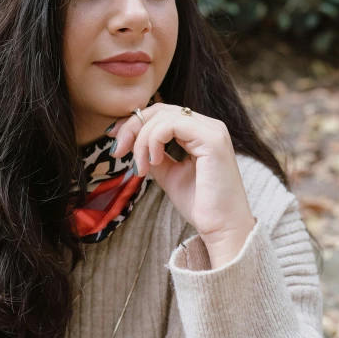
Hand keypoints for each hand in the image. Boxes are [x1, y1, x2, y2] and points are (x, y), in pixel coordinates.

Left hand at [107, 103, 255, 267]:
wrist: (221, 228)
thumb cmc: (201, 206)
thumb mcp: (169, 174)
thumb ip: (155, 155)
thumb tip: (133, 144)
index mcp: (200, 132)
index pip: (162, 114)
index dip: (135, 124)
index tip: (117, 143)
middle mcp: (209, 126)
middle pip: (160, 110)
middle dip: (132, 127)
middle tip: (118, 151)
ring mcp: (212, 130)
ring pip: (164, 116)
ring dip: (142, 139)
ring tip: (140, 167)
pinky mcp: (212, 139)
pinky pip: (173, 125)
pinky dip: (154, 140)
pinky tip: (154, 161)